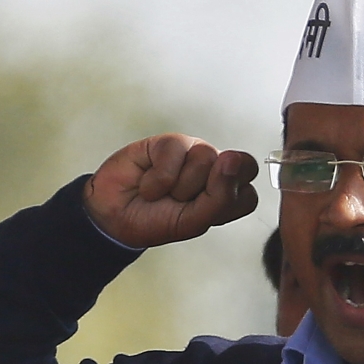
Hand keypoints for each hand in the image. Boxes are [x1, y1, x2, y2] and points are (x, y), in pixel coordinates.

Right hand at [83, 134, 258, 247]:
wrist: (114, 217)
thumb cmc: (157, 220)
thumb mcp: (193, 221)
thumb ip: (221, 197)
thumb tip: (233, 158)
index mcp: (228, 192)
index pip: (249, 193)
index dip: (225, 204)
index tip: (200, 214)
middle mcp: (216, 169)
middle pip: (239, 166)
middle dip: (210, 189)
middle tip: (184, 201)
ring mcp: (195, 152)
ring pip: (207, 158)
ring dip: (179, 186)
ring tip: (163, 193)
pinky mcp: (171, 142)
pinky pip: (176, 152)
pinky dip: (159, 176)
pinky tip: (148, 182)